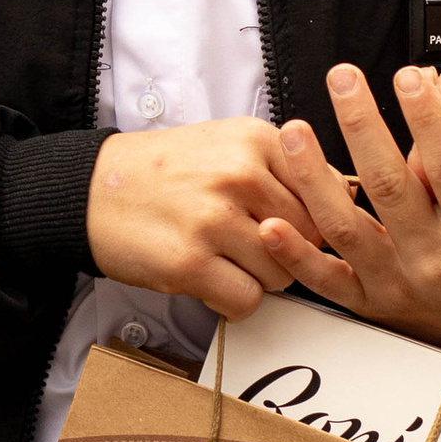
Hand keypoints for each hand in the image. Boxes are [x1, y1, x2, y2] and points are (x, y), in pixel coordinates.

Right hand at [84, 119, 321, 318]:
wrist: (92, 189)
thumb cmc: (164, 171)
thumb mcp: (229, 144)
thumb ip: (285, 167)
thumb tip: (348, 195)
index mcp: (256, 140)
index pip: (324, 194)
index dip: (310, 219)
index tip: (285, 225)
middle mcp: (239, 174)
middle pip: (309, 238)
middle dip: (287, 252)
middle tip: (248, 245)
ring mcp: (214, 219)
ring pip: (282, 275)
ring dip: (258, 279)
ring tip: (223, 259)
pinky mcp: (190, 263)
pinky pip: (246, 301)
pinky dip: (232, 300)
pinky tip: (209, 279)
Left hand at [259, 64, 440, 351]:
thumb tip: (433, 84)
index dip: (429, 119)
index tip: (408, 77)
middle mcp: (436, 257)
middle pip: (390, 186)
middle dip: (361, 126)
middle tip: (342, 80)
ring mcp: (398, 283)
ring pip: (347, 227)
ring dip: (313, 177)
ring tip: (294, 133)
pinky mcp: (370, 305)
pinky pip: (326, 281)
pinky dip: (295, 254)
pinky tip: (272, 225)